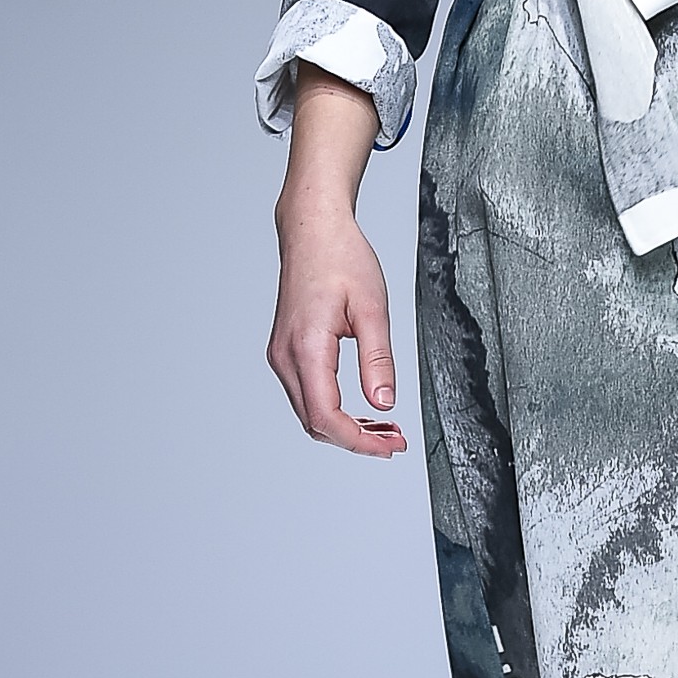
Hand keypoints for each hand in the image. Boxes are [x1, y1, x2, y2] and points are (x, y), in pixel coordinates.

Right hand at [266, 67, 406, 456]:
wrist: (313, 230)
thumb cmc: (341, 259)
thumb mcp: (373, 308)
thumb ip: (378, 360)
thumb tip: (383, 403)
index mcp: (307, 348)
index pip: (327, 417)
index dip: (360, 442)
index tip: (390, 447)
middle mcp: (286, 356)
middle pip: (315, 422)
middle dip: (355, 440)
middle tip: (394, 441)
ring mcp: (282, 354)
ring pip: (309, 411)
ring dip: (344, 427)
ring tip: (384, 429)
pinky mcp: (287, 350)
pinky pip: (307, 394)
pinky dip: (333, 409)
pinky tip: (360, 408)